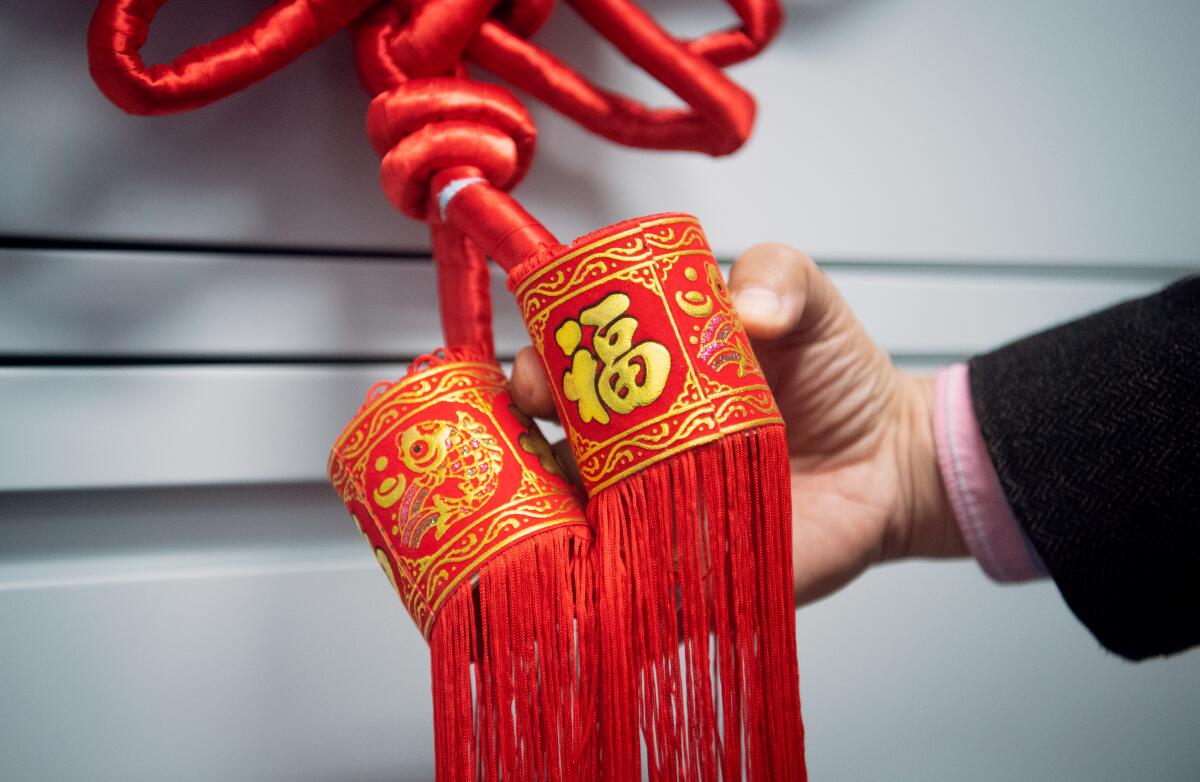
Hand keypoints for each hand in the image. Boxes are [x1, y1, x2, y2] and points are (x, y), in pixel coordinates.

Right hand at [510, 243, 965, 604]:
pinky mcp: (680, 572)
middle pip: (544, 447)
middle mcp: (629, 448)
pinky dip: (598, 585)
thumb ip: (779, 276)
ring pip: (568, 519)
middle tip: (540, 428)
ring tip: (550, 500)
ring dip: (545, 512)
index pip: (561, 371)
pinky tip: (585, 572)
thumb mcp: (807, 303)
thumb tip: (747, 308)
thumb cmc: (836, 377)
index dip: (536, 366)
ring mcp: (648, 513)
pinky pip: (624, 586)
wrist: (888, 462)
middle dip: (521, 436)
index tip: (539, 367)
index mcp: (641, 380)